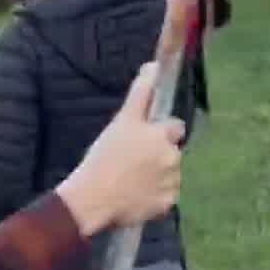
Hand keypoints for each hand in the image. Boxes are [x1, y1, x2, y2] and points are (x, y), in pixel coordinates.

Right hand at [55, 63, 183, 235]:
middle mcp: (173, 156)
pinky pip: (167, 195)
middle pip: (173, 151)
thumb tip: (154, 65)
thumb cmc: (104, 157)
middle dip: (160, 154)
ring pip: (171, 174)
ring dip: (159, 175)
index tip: (145, 138)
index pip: (176, 127)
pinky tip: (137, 196)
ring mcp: (172, 182)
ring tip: (133, 181)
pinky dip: (156, 196)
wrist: (94, 200)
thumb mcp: (122, 120)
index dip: (162, 132)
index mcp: (163, 135)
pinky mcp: (168, 203)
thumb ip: (141, 93)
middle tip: (134, 161)